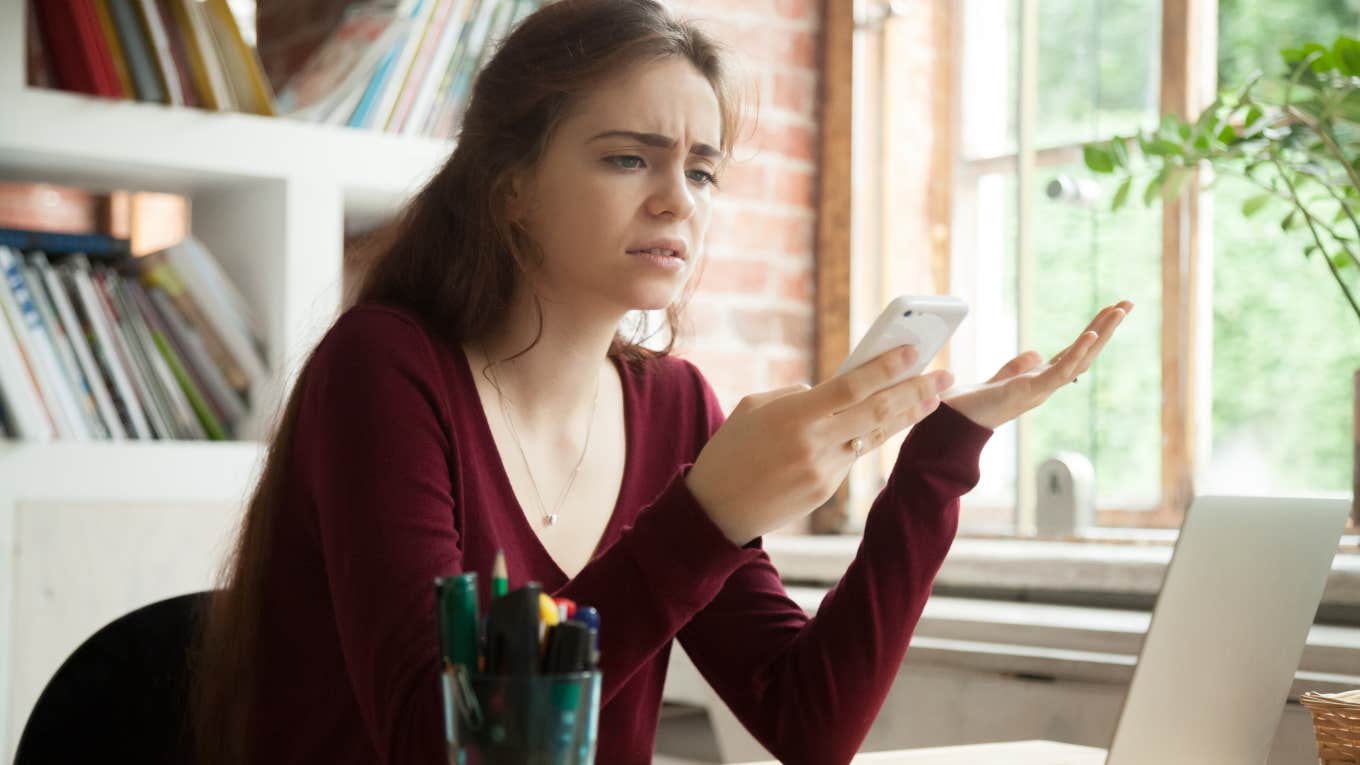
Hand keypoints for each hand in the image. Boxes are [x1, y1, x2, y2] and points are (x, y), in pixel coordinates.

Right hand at [687, 346, 954, 545]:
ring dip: (905, 416)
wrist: (714, 511)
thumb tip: (828, 389)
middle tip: (945, 376)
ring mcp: (824, 471)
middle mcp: (814, 444)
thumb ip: (796, 395)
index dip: (886, 368)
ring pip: (873, 436)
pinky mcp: (826, 490)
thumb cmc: (729, 450)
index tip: (914, 351)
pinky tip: (886, 422)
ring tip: (933, 398)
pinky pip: (851, 456)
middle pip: (877, 412)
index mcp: (794, 416)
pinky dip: (867, 437)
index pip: (852, 386)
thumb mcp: (754, 408)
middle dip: (915, 392)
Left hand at [943, 301, 1132, 429]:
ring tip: (1119, 310)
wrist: (953, 423)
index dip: (1093, 332)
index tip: (1110, 310)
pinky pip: (1060, 372)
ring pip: (1080, 360)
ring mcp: (1041, 390)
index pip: (1073, 351)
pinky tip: (1091, 334)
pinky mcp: (1029, 393)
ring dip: (1101, 334)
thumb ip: (1018, 367)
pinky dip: (1077, 353)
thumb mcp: (1000, 379)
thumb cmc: (973, 405)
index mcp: (1040, 379)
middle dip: (1107, 329)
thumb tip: (1036, 354)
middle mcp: (1046, 385)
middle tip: (1127, 303)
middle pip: (1084, 353)